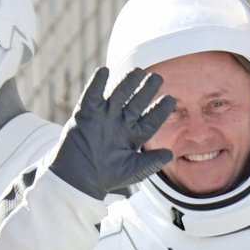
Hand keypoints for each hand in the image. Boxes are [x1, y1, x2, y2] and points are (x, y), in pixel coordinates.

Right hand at [48, 67, 175, 199]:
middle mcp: (120, 123)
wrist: (78, 178)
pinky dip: (96, 83)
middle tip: (157, 77)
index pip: (150, 119)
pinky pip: (92, 95)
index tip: (170, 99)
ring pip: (118, 95)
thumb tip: (171, 154)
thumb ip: (151, 162)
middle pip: (136, 103)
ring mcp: (104, 117)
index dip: (160, 110)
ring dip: (126, 83)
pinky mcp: (86, 114)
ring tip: (137, 71)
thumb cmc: (108, 176)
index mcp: (134, 136)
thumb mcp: (133, 170)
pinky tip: (104, 71)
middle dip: (146, 90)